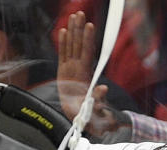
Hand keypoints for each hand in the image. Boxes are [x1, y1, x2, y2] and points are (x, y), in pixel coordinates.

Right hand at [56, 12, 112, 134]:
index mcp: (85, 74)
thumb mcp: (95, 107)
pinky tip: (62, 31)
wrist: (79, 119)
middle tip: (80, 13)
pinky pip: (62, 54)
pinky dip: (62, 43)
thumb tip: (103, 88)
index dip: (88, 39)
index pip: (87, 53)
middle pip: (79, 45)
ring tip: (73, 16)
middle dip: (79, 29)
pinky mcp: (63, 72)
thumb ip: (98, 98)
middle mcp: (79, 68)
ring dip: (72, 31)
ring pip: (71, 46)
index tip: (89, 25)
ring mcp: (71, 69)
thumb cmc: (89, 114)